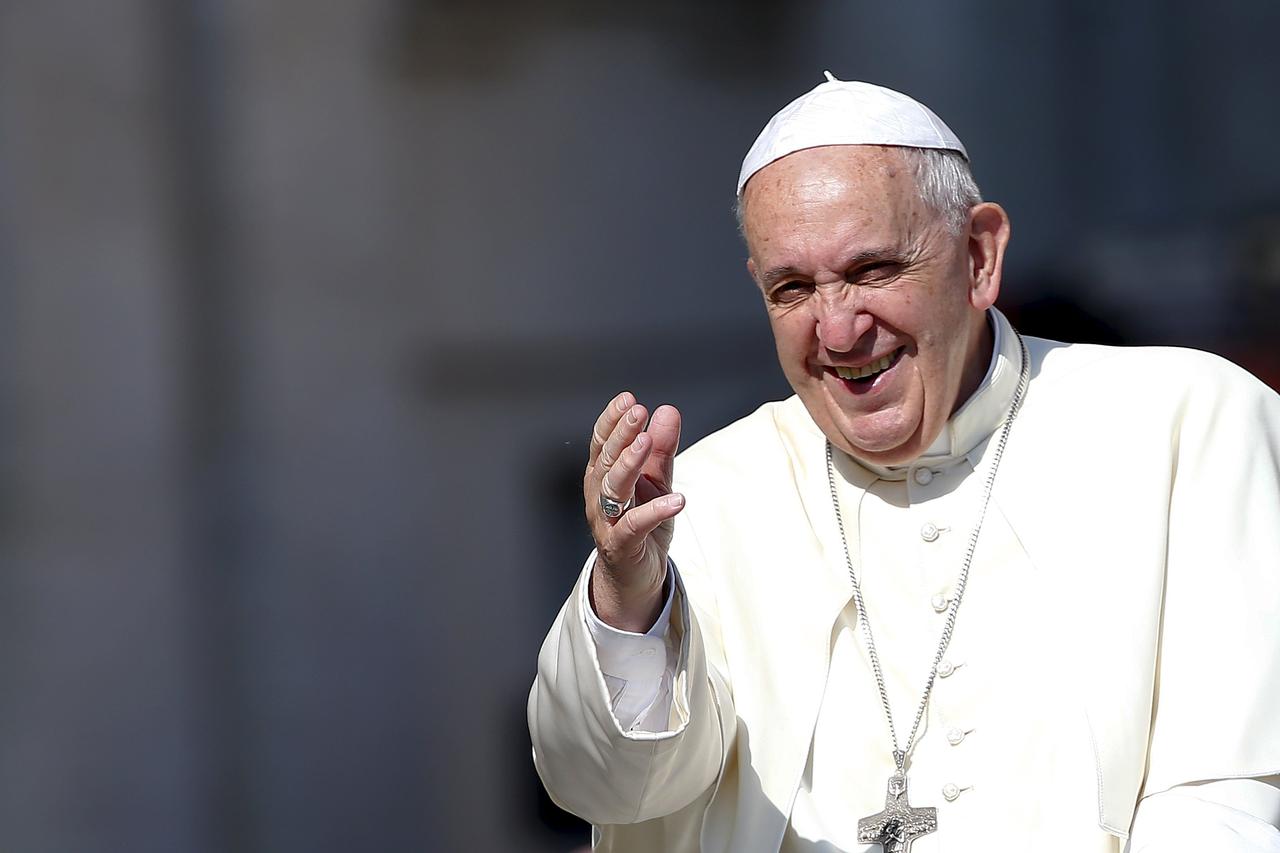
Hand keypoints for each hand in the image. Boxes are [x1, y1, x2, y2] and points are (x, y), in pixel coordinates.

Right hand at [584, 392, 683, 631]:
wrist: (637, 576)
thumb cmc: (642, 525)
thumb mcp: (655, 482)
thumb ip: (661, 449)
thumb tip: (668, 411)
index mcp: (602, 476)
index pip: (602, 442)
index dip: (612, 420)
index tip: (629, 399)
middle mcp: (598, 496)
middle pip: (605, 460)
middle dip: (621, 434)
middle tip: (638, 412)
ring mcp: (606, 521)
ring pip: (612, 488)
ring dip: (630, 463)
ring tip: (648, 443)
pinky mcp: (621, 545)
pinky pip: (635, 525)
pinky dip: (655, 511)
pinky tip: (676, 500)